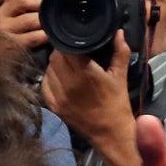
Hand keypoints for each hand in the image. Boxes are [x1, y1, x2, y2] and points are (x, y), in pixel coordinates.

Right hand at [0, 0, 49, 48]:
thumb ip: (33, 2)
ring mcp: (5, 29)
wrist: (5, 60)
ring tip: (51, 25)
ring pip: (30, 19)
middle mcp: (2, 13)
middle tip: (51, 8)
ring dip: (45, 21)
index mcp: (7, 2)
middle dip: (41, 2)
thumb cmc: (22, 34)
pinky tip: (48, 37)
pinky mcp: (11, 44)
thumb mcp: (23, 15)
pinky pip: (32, 37)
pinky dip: (44, 36)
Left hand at [42, 31, 136, 164]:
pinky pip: (44, 84)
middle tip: (71, 53)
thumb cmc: (117, 103)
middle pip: (55, 58)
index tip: (74, 42)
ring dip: (55, 65)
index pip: (66, 49)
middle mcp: (69, 84)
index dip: (68, 43)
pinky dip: (50, 78)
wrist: (110, 133)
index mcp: (85, 73)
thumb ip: (120, 51)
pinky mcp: (53, 106)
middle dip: (62, 53)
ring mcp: (59, 96)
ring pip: (48, 70)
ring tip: (66, 66)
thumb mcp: (121, 75)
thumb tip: (118, 32)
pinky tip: (60, 78)